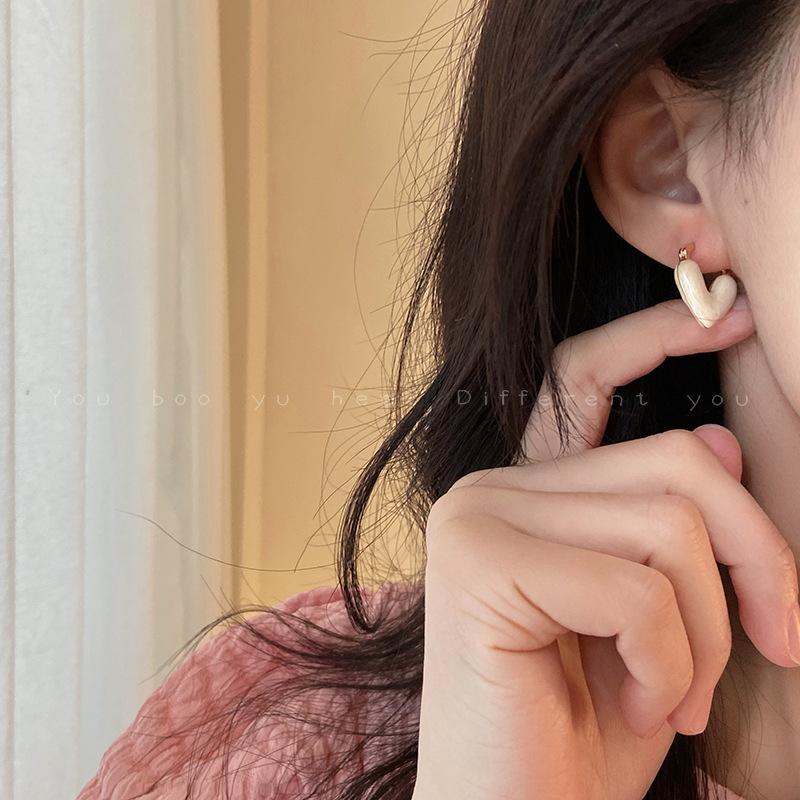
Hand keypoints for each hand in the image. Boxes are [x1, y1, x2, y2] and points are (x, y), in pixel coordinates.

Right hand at [412, 297, 799, 799]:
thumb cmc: (590, 730)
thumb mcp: (662, 621)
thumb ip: (673, 527)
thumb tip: (718, 437)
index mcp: (524, 494)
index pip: (583, 376)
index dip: (654, 334)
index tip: (734, 310)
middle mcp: (488, 489)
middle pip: (674, 466)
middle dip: (756, 559)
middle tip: (780, 640)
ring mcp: (476, 517)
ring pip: (668, 526)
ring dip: (706, 632)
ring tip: (679, 692)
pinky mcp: (478, 563)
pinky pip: (634, 587)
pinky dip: (670, 660)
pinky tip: (642, 703)